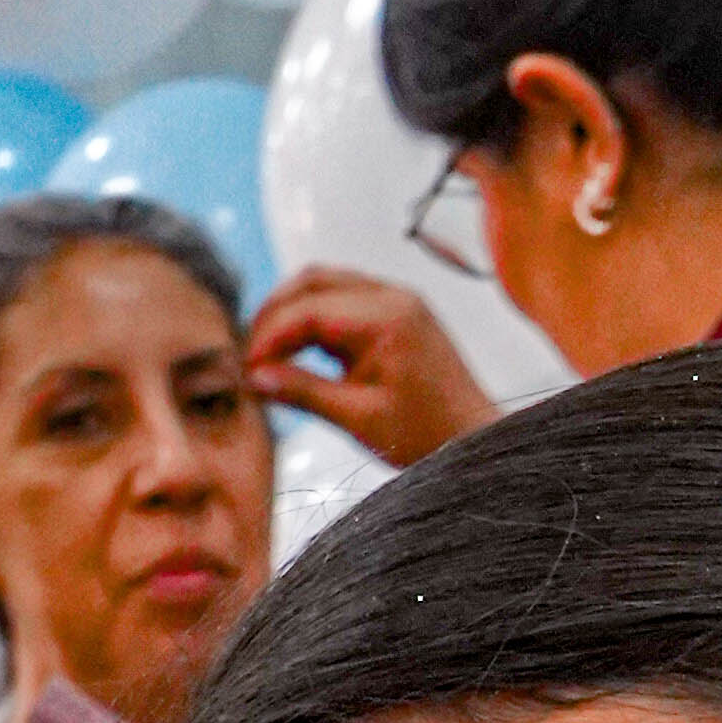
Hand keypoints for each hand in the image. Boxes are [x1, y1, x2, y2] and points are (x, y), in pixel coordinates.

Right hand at [241, 270, 500, 468]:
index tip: (246, 367)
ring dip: (292, 311)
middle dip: (274, 315)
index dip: (269, 336)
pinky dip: (316, 316)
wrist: (475, 440)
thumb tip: (254, 378)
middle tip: (250, 355)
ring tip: (270, 353)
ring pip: (326, 283)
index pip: (308, 310)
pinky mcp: (399, 310)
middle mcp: (393, 295)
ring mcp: (398, 298)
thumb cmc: (427, 436)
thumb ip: (303, 392)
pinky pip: (345, 297)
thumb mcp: (358, 418)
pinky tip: (301, 350)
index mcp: (386, 318)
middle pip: (312, 281)